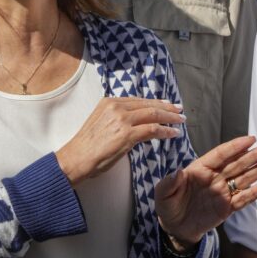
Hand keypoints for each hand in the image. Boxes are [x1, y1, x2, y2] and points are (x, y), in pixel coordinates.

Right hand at [56, 97, 185, 184]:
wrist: (76, 158)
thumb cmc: (87, 146)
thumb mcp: (102, 124)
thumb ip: (117, 119)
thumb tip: (135, 123)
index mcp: (109, 102)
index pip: (138, 100)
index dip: (155, 102)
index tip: (166, 104)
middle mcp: (116, 106)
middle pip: (148, 104)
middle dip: (167, 107)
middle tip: (179, 110)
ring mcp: (122, 119)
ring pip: (153, 114)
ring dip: (170, 118)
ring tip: (180, 121)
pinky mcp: (126, 134)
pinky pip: (152, 129)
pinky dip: (165, 131)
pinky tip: (173, 133)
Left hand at [155, 136, 256, 246]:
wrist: (175, 228)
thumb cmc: (168, 206)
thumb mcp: (163, 193)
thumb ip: (169, 183)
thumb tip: (177, 172)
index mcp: (200, 169)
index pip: (220, 155)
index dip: (235, 147)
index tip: (250, 139)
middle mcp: (214, 178)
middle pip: (238, 164)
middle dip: (255, 155)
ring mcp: (222, 192)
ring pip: (244, 178)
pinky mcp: (227, 207)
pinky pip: (243, 199)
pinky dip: (254, 193)